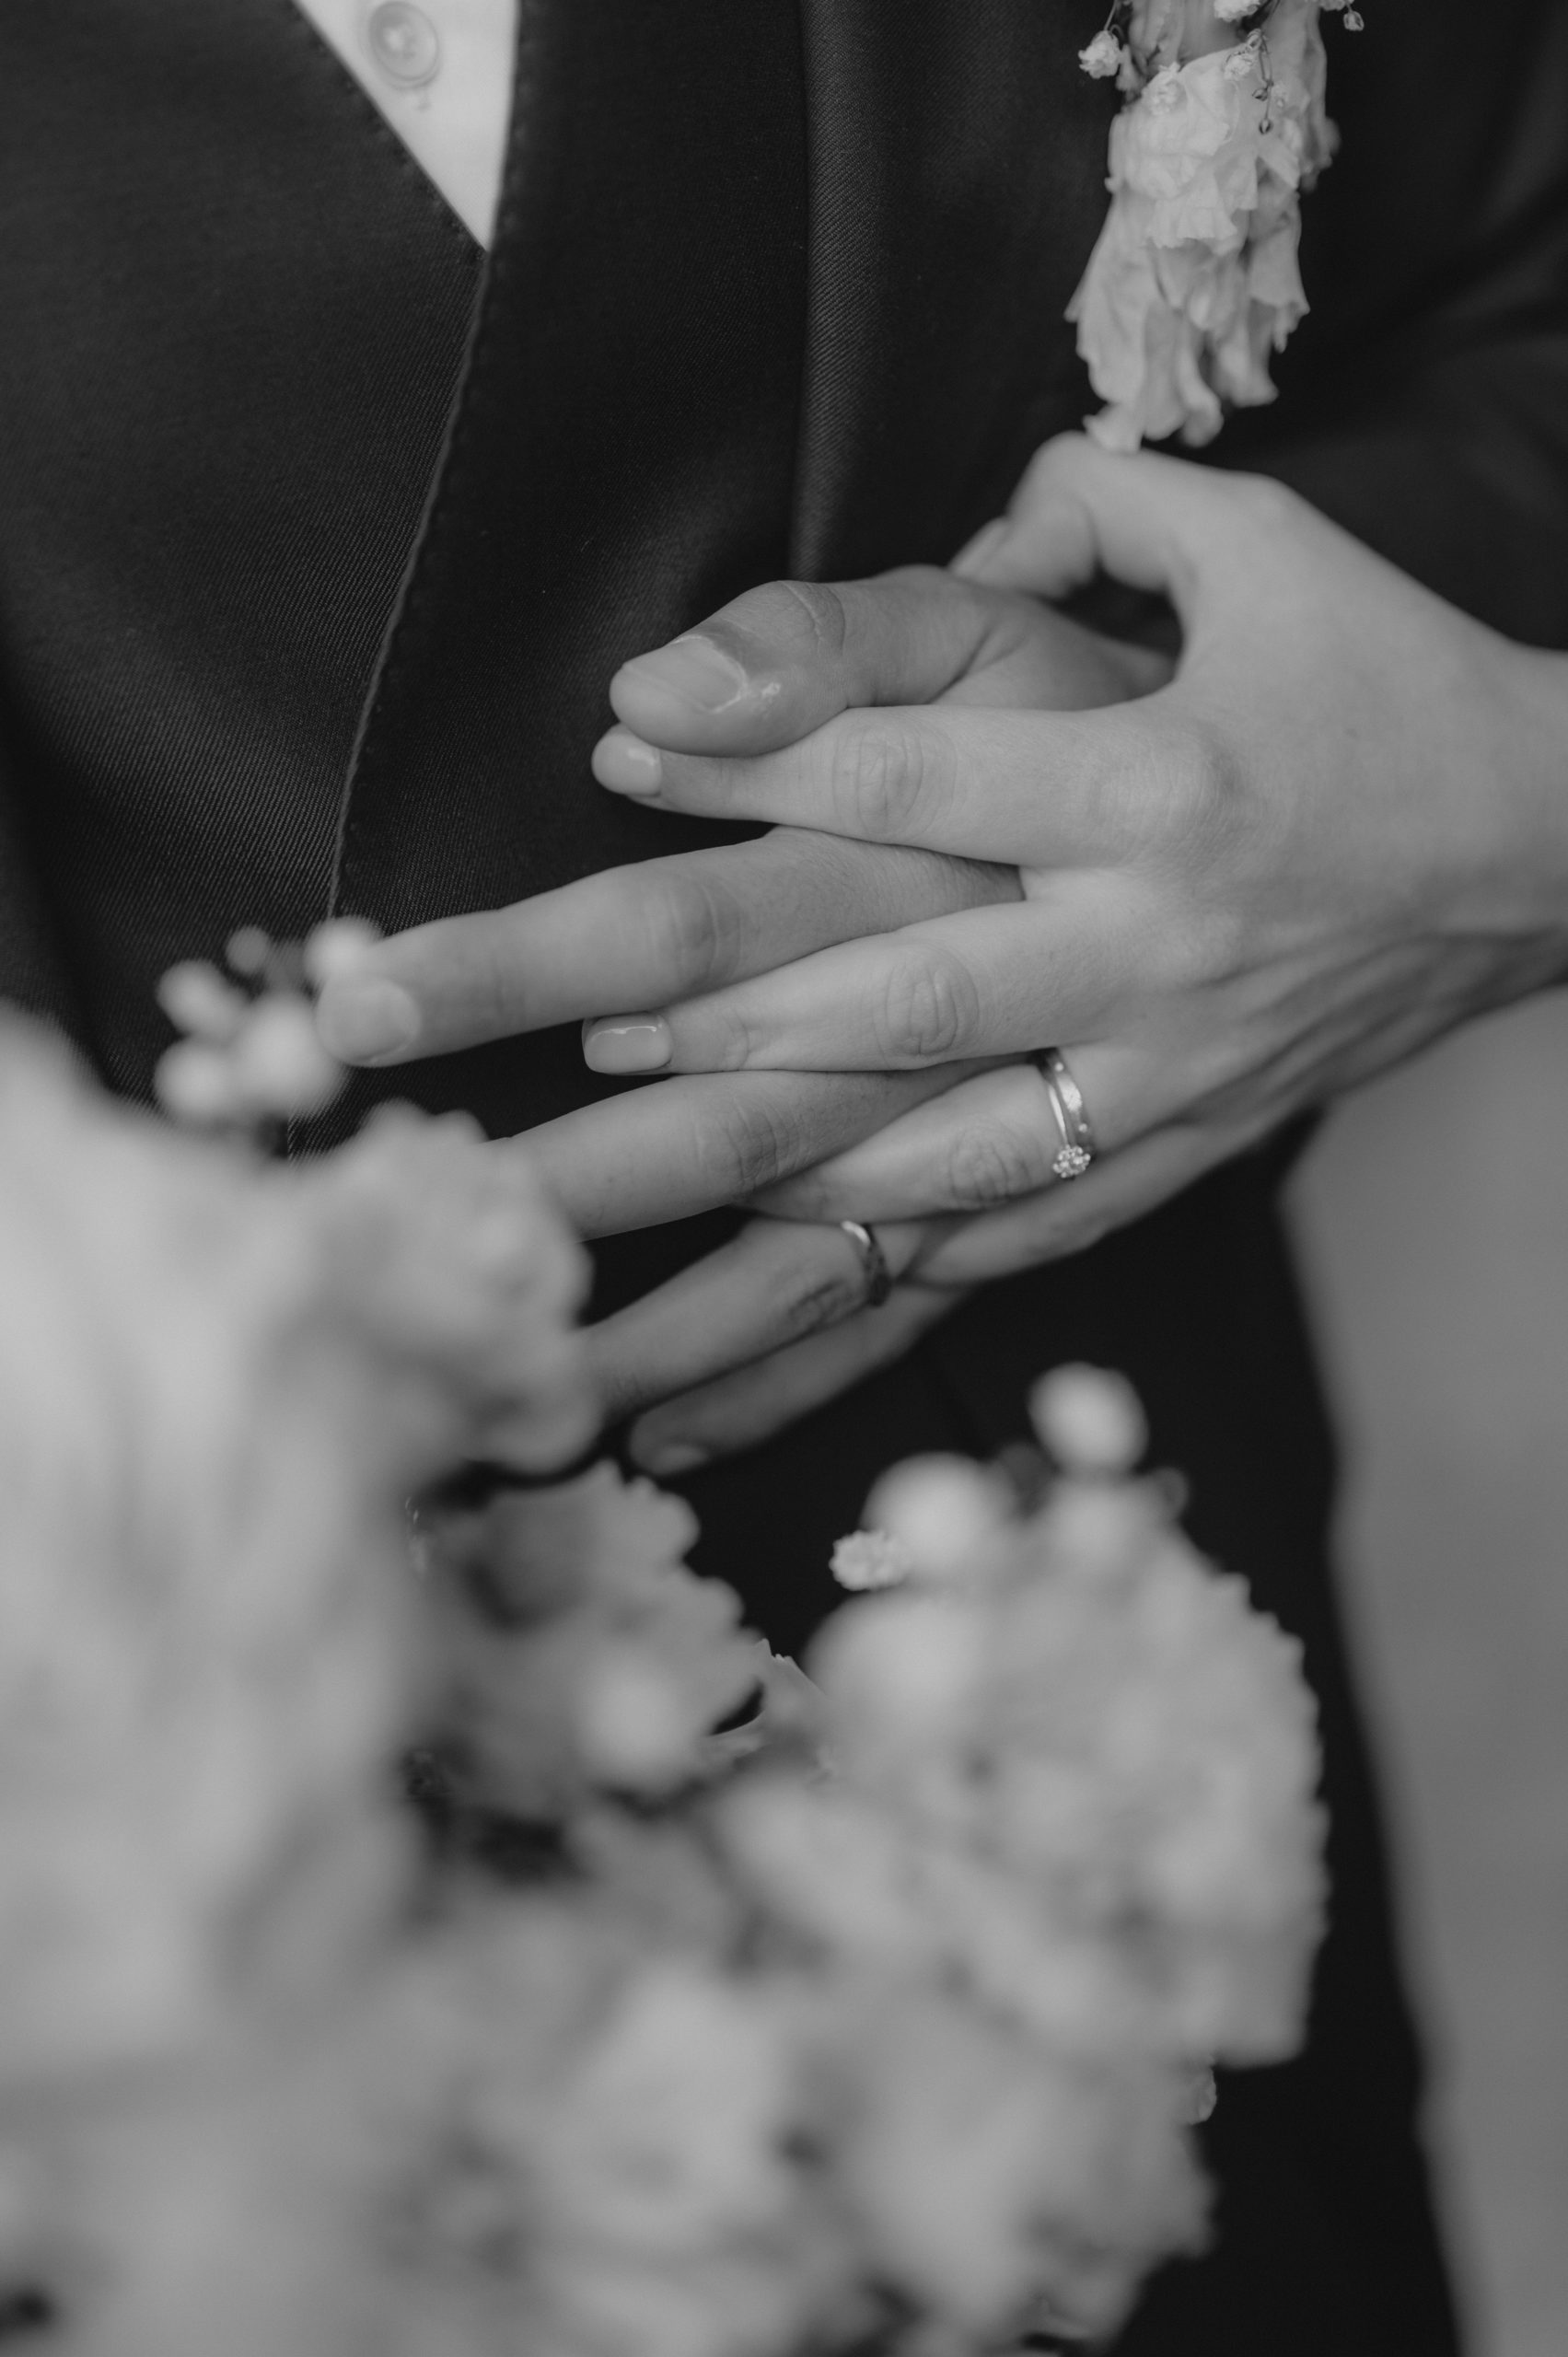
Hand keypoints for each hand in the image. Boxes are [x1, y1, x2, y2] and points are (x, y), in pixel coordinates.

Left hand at [592, 436, 1567, 1465]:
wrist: (1553, 852)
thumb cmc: (1394, 688)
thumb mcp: (1269, 550)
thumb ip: (1105, 507)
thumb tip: (969, 517)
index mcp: (1155, 782)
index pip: (915, 767)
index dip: (756, 754)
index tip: (623, 747)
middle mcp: (1151, 940)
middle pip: (901, 989)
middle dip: (724, 1006)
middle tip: (581, 1013)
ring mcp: (1174, 1062)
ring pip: (955, 1142)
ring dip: (796, 1160)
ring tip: (656, 1166)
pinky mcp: (1198, 1139)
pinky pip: (1043, 1217)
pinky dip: (922, 1249)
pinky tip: (817, 1259)